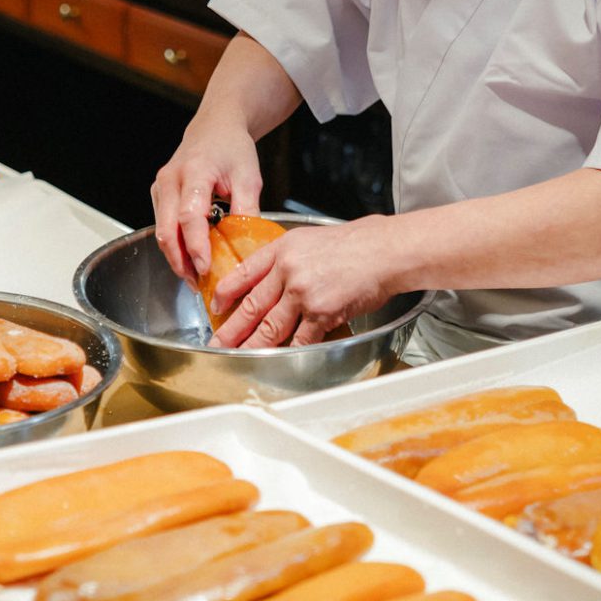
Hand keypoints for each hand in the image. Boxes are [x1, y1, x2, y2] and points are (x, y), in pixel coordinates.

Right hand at [150, 114, 261, 280]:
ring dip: (175, 257)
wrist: (215, 127)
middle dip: (180, 261)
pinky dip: (174, 245)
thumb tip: (246, 247)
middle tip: (198, 283)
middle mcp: (171, 179)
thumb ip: (247, 211)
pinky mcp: (159, 194)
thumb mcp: (249, 177)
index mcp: (195, 171)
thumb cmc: (232, 149)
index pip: (190, 216)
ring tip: (195, 277)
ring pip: (161, 231)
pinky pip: (162, 225)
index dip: (196, 246)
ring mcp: (161, 187)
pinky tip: (190, 258)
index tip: (206, 268)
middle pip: (167, 229)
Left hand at [210, 217, 399, 347]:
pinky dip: (288, 351)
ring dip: (252, 346)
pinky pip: (300, 339)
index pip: (243, 273)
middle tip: (217, 344)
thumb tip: (269, 280)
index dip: (226, 293)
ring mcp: (303, 293)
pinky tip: (278, 361)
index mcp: (281, 250)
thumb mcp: (308, 240)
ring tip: (240, 357)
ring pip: (270, 327)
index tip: (216, 307)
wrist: (384, 250)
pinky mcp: (322, 312)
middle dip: (231, 330)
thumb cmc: (354, 244)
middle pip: (251, 306)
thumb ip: (286, 259)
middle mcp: (287, 271)